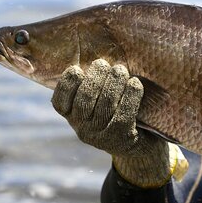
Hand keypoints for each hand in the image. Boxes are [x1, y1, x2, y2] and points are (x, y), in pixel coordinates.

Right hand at [51, 59, 186, 187]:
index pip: (60, 102)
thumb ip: (93, 84)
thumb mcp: (100, 101)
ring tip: (121, 70)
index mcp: (73, 117)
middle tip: (104, 64)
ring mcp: (101, 136)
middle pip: (84, 99)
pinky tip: (135, 83)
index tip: (77, 69)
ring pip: (105, 105)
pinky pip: (124, 113)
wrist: (141, 146)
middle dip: (95, 77)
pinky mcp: (121, 139)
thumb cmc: (117, 113)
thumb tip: (96, 56)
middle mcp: (83, 129)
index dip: (66, 85)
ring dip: (114, 82)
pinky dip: (131, 95)